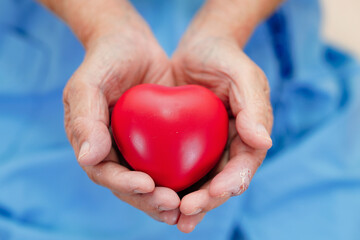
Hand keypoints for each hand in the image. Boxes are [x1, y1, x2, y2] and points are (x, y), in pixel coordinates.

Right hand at [62, 4, 179, 224]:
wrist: (131, 44)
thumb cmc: (105, 61)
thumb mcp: (87, 84)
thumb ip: (85, 119)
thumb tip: (88, 158)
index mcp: (91, 144)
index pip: (104, 173)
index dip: (124, 184)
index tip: (148, 185)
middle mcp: (113, 151)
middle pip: (129, 186)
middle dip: (150, 200)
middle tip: (173, 205)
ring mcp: (136, 149)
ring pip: (151, 183)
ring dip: (166, 200)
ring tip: (186, 208)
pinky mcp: (158, 142)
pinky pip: (169, 165)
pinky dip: (181, 180)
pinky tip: (199, 187)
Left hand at [172, 32, 272, 231]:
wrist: (199, 48)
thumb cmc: (223, 57)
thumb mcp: (243, 73)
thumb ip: (255, 106)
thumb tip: (263, 142)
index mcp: (250, 134)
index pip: (244, 165)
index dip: (230, 182)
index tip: (213, 192)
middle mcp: (231, 145)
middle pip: (222, 181)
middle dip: (207, 201)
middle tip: (185, 214)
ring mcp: (210, 147)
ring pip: (202, 181)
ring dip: (190, 203)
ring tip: (173, 218)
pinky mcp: (188, 144)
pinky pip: (182, 168)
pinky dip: (173, 184)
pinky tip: (156, 196)